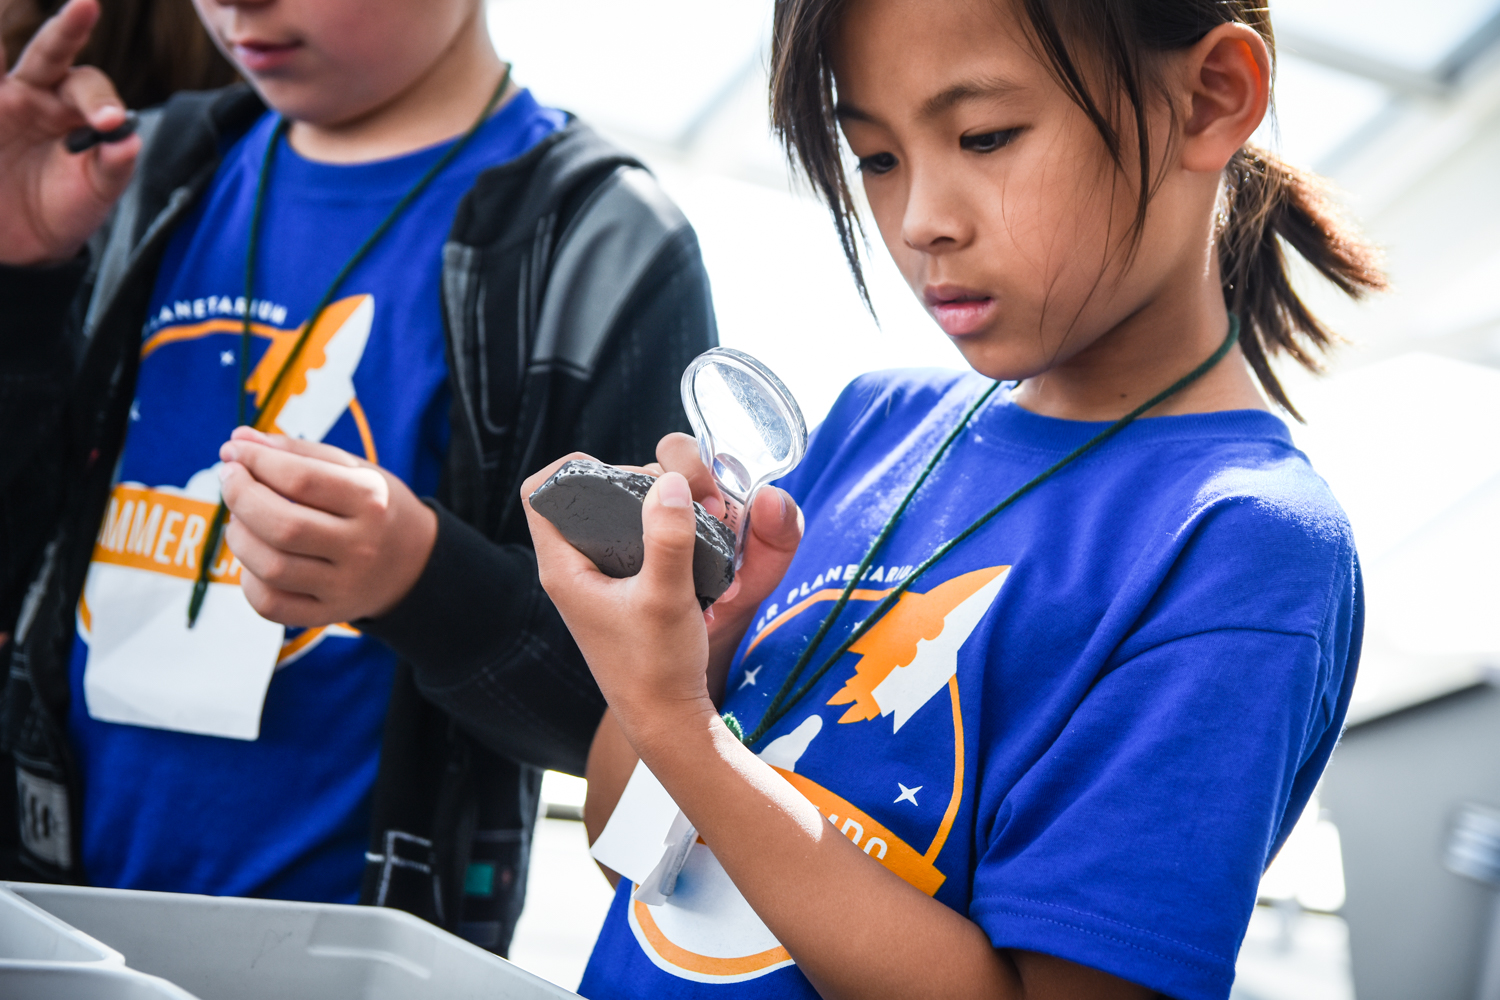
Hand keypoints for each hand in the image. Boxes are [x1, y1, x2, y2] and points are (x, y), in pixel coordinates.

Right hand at [0, 0, 138, 265]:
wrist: (24, 243)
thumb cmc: (68, 209)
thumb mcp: (95, 194)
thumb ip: (113, 167)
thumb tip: (128, 140)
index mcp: (74, 108)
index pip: (89, 87)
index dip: (100, 101)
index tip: (109, 123)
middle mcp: (35, 92)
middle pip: (49, 53)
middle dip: (68, 29)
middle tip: (87, 4)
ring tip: (5, 5)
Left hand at [216, 427, 437, 626]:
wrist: (414, 564)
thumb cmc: (373, 507)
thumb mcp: (353, 470)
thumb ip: (297, 452)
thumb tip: (236, 441)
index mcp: (371, 500)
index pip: (301, 479)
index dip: (256, 461)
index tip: (234, 451)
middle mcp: (361, 546)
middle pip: (283, 526)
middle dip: (241, 497)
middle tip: (231, 480)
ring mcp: (345, 586)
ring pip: (271, 568)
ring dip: (240, 537)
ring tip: (242, 520)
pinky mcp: (328, 614)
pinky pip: (271, 606)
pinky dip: (247, 581)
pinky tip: (254, 560)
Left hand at [521, 444, 801, 735]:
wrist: (667, 718)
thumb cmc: (656, 667)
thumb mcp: (666, 597)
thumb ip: (668, 539)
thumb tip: (670, 482)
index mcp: (563, 567)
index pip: (541, 492)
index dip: (573, 467)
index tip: (620, 471)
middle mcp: (573, 568)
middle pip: (584, 494)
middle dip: (629, 479)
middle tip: (672, 491)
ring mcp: (598, 579)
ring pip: (614, 515)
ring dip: (651, 503)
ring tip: (688, 510)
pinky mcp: (622, 590)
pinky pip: (634, 539)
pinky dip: (660, 527)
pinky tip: (689, 534)